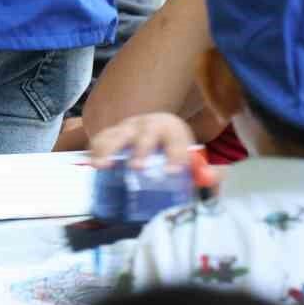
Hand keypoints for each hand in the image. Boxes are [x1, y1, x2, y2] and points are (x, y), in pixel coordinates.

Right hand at [89, 112, 222, 191]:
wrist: (156, 133)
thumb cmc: (174, 151)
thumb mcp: (193, 160)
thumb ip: (206, 173)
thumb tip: (211, 179)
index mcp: (173, 129)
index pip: (177, 141)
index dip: (176, 155)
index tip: (172, 172)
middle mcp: (150, 125)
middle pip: (146, 134)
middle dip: (141, 149)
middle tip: (137, 167)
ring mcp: (128, 128)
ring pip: (118, 134)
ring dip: (109, 149)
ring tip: (102, 166)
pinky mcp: (112, 134)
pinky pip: (101, 139)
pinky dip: (95, 150)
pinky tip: (92, 163)